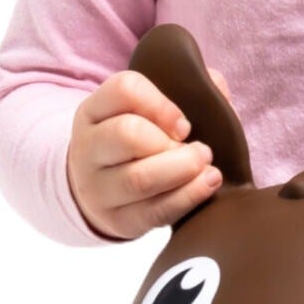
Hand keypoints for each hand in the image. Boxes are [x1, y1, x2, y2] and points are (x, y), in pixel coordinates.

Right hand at [67, 64, 233, 240]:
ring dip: (183, 171)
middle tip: (201, 150)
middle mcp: (89, 147)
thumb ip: (183, 91)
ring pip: (139, 178)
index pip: (124, 89)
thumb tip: (215, 84)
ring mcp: (98, 187)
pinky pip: (154, 212)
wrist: (103, 192)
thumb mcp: (146, 112)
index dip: (162, 104)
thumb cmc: (139, 142)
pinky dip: (188, 198)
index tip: (184, 123)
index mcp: (94, 110)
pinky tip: (207, 185)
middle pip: (127, 134)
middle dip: (172, 142)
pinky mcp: (118, 219)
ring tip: (208, 167)